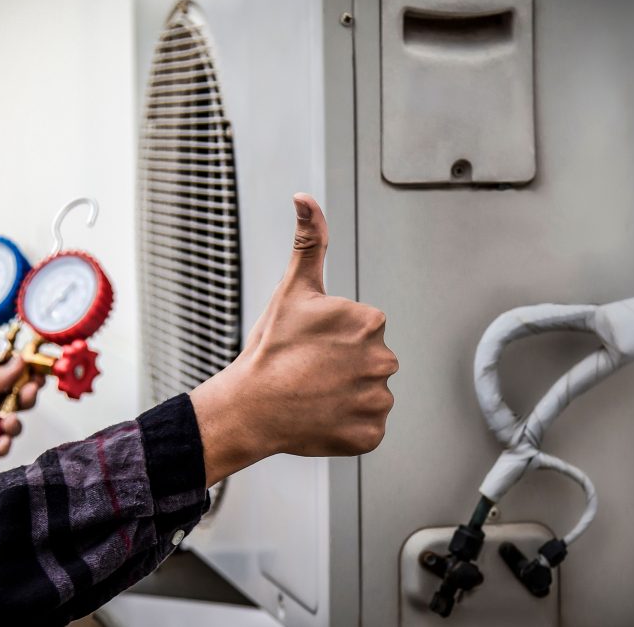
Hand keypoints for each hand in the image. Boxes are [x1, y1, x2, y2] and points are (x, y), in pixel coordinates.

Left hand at [0, 356, 43, 496]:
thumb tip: (20, 362)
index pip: (8, 377)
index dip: (25, 375)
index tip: (38, 373)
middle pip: (14, 400)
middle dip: (25, 397)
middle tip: (29, 393)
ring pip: (9, 425)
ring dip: (14, 423)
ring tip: (9, 423)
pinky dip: (2, 446)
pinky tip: (0, 444)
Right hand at [190, 193, 397, 485]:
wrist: (249, 407)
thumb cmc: (269, 348)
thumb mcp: (292, 287)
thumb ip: (310, 240)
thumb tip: (305, 198)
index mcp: (371, 322)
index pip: (363, 329)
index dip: (334, 338)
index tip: (310, 345)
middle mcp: (384, 360)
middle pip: (369, 361)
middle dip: (344, 366)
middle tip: (309, 371)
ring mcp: (378, 401)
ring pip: (369, 393)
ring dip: (346, 395)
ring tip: (313, 394)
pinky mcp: (371, 434)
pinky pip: (366, 427)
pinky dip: (347, 425)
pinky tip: (321, 416)